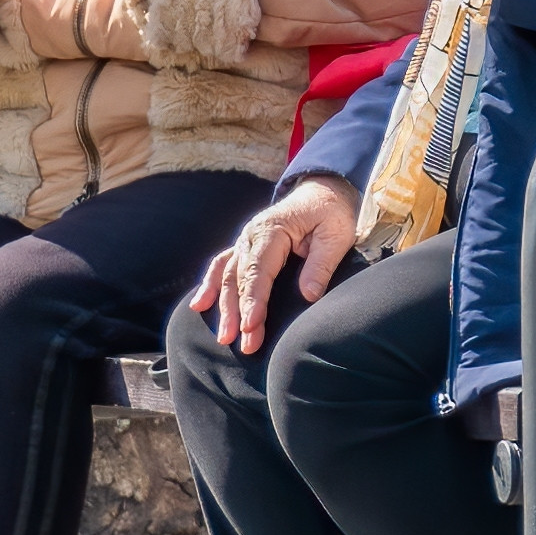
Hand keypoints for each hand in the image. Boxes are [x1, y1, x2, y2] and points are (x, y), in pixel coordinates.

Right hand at [190, 180, 359, 355]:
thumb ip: (322, 264)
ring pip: (228, 276)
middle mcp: (251, 235)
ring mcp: (244, 240)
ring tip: (224, 337)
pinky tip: (199, 306)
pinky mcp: (244, 247)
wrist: (323, 191)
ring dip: (223, 307)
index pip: (259, 270)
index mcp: (272, 230)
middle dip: (239, 313)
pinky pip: (222, 266)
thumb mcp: (336, 235)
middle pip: (240, 278)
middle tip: (243, 343)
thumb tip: (308, 295)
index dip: (254, 300)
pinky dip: (210, 285)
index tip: (252, 325)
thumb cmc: (332, 213)